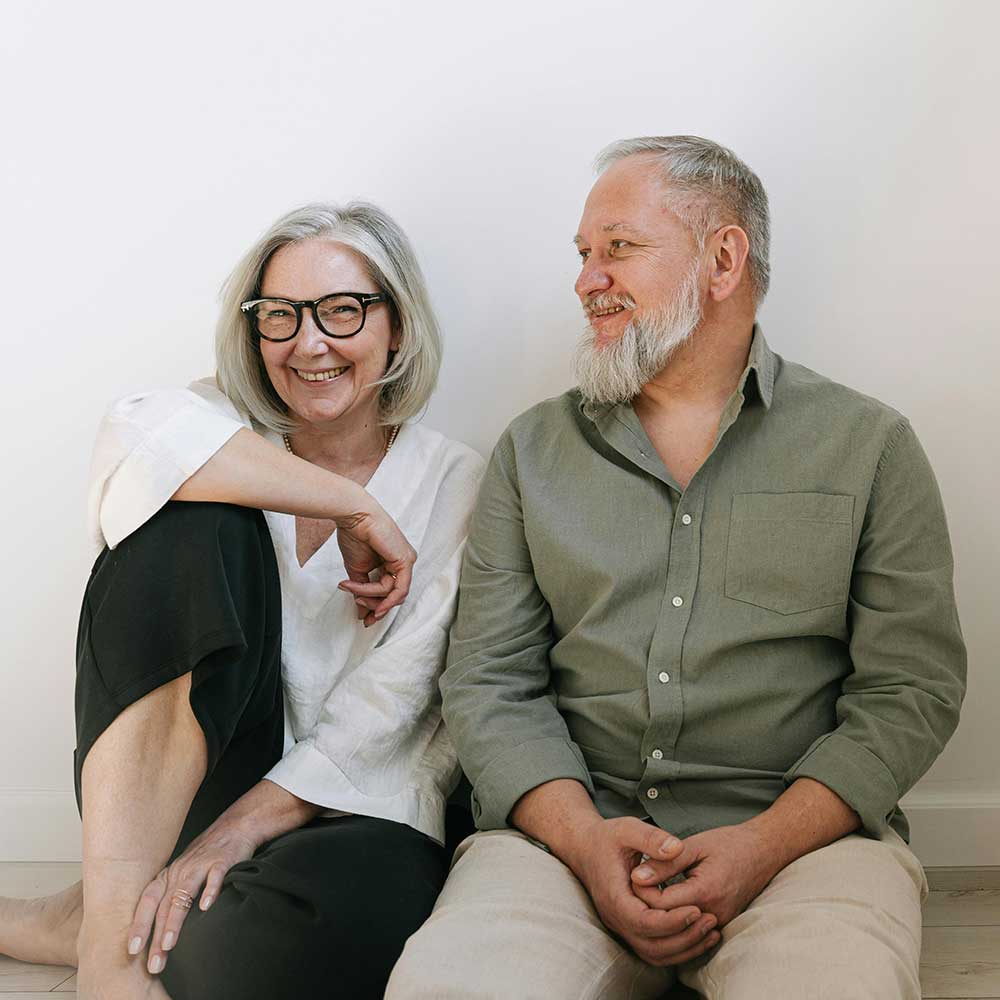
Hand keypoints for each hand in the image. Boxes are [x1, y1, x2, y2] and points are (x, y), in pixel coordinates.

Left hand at [125, 813, 258, 974]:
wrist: (236, 826)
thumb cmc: (207, 854)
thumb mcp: (184, 871)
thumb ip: (172, 895)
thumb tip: (159, 930)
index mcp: (170, 874)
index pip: (148, 901)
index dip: (139, 924)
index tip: (132, 950)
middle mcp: (181, 870)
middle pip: (164, 905)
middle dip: (156, 936)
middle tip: (154, 964)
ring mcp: (201, 865)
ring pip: (183, 893)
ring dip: (174, 920)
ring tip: (168, 944)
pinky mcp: (223, 860)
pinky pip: (215, 876)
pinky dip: (211, 891)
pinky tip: (207, 907)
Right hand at [334, 499, 416, 626]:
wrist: (354, 516)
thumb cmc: (355, 535)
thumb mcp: (357, 571)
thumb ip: (362, 591)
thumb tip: (362, 612)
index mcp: (394, 563)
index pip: (392, 593)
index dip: (379, 608)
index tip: (365, 619)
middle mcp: (404, 563)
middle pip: (395, 596)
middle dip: (375, 607)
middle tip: (360, 613)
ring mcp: (407, 561)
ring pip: (393, 594)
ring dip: (370, 596)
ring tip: (352, 590)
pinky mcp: (406, 560)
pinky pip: (396, 588)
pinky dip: (378, 593)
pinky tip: (362, 593)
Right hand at [561, 816, 720, 966]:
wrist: (585, 848)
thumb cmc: (606, 837)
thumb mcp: (627, 829)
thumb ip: (651, 838)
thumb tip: (676, 848)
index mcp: (613, 896)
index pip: (644, 922)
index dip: (672, 920)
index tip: (696, 908)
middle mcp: (615, 918)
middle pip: (652, 945)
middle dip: (684, 937)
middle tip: (710, 921)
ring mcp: (620, 926)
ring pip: (654, 954)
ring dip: (684, 948)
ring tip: (710, 931)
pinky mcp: (629, 928)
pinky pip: (654, 950)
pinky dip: (677, 948)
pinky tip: (697, 934)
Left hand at [630, 822, 777, 929]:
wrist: (763, 852)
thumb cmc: (728, 844)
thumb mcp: (694, 846)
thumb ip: (665, 863)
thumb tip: (637, 877)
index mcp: (705, 891)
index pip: (661, 905)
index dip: (642, 891)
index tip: (635, 874)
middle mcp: (714, 913)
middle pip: (667, 920)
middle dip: (648, 904)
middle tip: (639, 883)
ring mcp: (720, 922)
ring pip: (678, 928)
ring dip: (661, 912)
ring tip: (652, 889)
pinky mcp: (722, 924)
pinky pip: (691, 928)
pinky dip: (676, 916)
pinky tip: (667, 899)